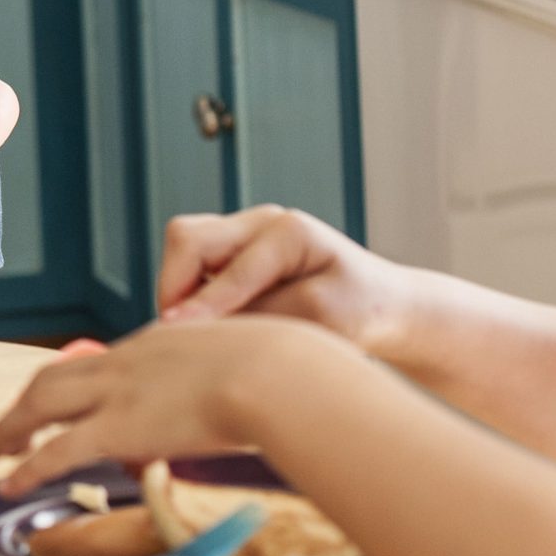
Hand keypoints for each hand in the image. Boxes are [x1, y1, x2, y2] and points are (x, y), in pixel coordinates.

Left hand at [0, 316, 347, 494]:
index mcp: (160, 342)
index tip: (69, 399)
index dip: (80, 383)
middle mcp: (127, 361)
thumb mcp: (256, 358)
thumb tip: (264, 395)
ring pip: (41, 404)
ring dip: (11, 428)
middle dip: (27, 402)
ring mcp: (117, 392)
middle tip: (8, 426)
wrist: (276, 371)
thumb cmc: (286, 369)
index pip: (105, 362)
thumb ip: (243, 376)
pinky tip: (9, 482)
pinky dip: (27, 467)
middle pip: (57, 377)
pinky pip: (56, 450)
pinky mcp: (115, 428)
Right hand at [156, 206, 413, 355]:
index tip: (173, 332)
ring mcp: (243, 233)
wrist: (382, 304)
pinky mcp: (232, 252)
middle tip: (176, 334)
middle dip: (174, 285)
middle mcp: (259, 221)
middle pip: (187, 238)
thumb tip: (208, 326)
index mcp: (289, 230)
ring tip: (199, 331)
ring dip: (179, 288)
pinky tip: (211, 324)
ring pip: (183, 247)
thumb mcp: (326, 318)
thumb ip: (267, 316)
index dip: (201, 305)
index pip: (228, 268)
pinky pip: (191, 265)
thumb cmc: (363, 310)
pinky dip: (189, 293)